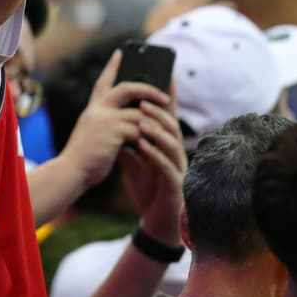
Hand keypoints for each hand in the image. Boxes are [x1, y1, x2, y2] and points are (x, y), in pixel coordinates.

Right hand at [61, 50, 170, 189]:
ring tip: (168, 125)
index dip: (112, 66)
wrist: (71, 171)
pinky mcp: (113, 131)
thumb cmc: (84, 158)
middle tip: (164, 94)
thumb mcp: (93, 133)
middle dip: (148, 89)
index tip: (120, 52)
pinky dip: (149, 135)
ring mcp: (105, 119)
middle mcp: (98, 109)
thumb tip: (131, 119)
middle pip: (126, 88)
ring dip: (155, 118)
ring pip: (138, 111)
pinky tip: (154, 141)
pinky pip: (139, 128)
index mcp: (93, 109)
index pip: (103, 82)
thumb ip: (107, 123)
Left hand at [122, 83, 186, 244]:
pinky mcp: (176, 185)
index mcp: (166, 145)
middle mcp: (176, 153)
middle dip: (157, 112)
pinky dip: (154, 154)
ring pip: (172, 143)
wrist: (156, 221)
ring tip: (140, 120)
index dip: (168, 97)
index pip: (167, 117)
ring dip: (156, 130)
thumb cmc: (149, 190)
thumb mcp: (136, 164)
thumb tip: (118, 126)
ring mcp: (178, 168)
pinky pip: (166, 165)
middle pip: (171, 126)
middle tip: (142, 101)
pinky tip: (142, 145)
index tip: (166, 75)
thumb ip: (129, 145)